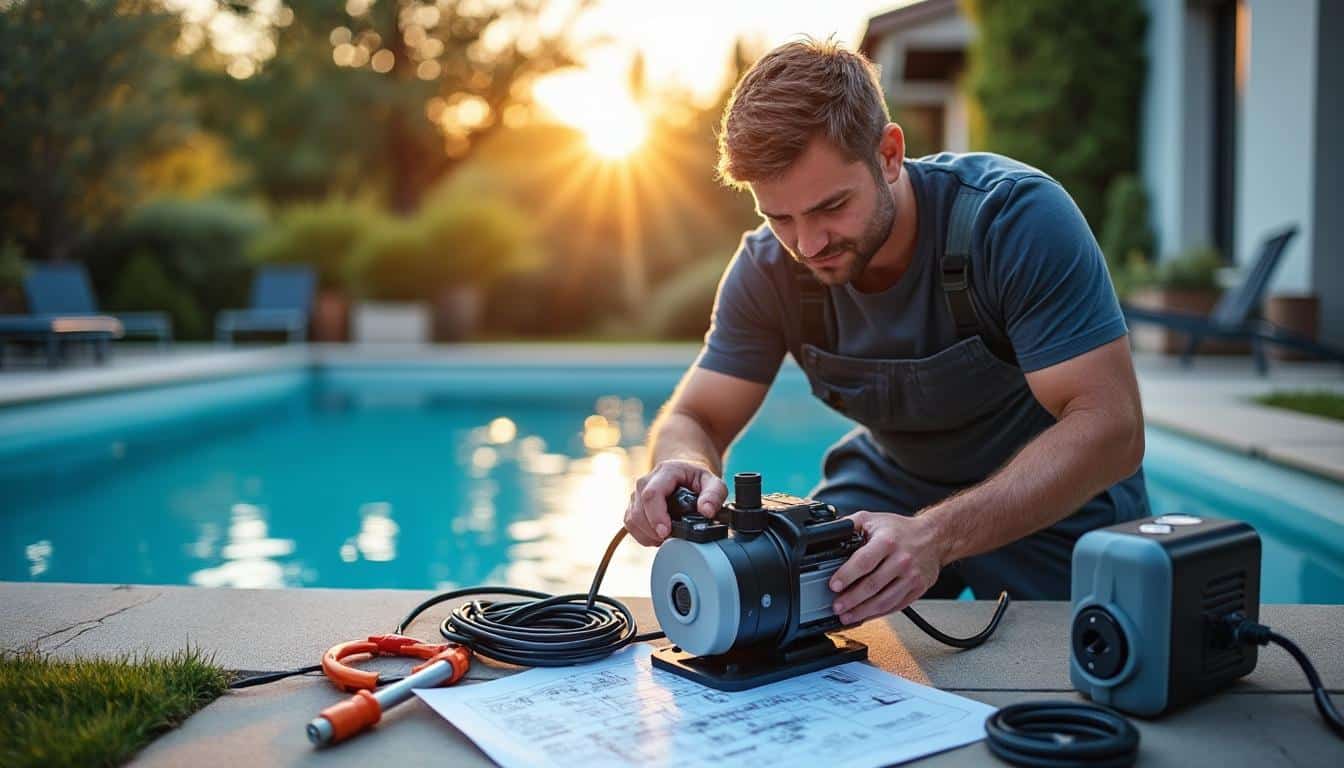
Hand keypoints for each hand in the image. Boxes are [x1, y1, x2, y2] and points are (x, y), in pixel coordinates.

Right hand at [623, 460, 727, 545]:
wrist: (683, 474)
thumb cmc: (696, 479)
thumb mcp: (713, 482)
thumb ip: (714, 495)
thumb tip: (707, 512)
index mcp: (665, 472)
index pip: (651, 494)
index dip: (656, 515)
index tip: (666, 531)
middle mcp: (645, 481)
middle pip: (639, 510)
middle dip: (653, 531)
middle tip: (671, 537)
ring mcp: (637, 494)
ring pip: (632, 520)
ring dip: (648, 535)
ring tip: (667, 536)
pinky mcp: (633, 507)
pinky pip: (631, 525)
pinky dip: (644, 536)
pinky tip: (659, 536)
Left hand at [828, 511, 944, 624]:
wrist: (934, 537)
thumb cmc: (901, 530)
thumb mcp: (873, 519)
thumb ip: (850, 525)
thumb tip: (827, 534)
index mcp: (887, 541)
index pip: (864, 561)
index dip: (847, 575)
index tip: (834, 586)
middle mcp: (901, 559)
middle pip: (873, 585)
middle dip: (851, 600)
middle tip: (837, 606)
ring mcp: (911, 577)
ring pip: (884, 600)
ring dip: (863, 611)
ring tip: (847, 616)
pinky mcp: (918, 589)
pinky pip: (896, 606)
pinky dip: (878, 614)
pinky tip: (865, 615)